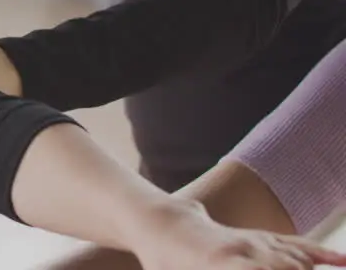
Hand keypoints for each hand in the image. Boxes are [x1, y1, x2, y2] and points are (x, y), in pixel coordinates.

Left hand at [128, 200, 345, 269]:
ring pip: (298, 260)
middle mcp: (245, 250)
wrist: (163, 226)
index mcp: (222, 264)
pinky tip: (345, 262)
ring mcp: (256, 241)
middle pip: (289, 268)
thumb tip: (248, 264)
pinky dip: (324, 255)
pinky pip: (298, 246)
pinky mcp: (262, 238)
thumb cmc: (166, 263)